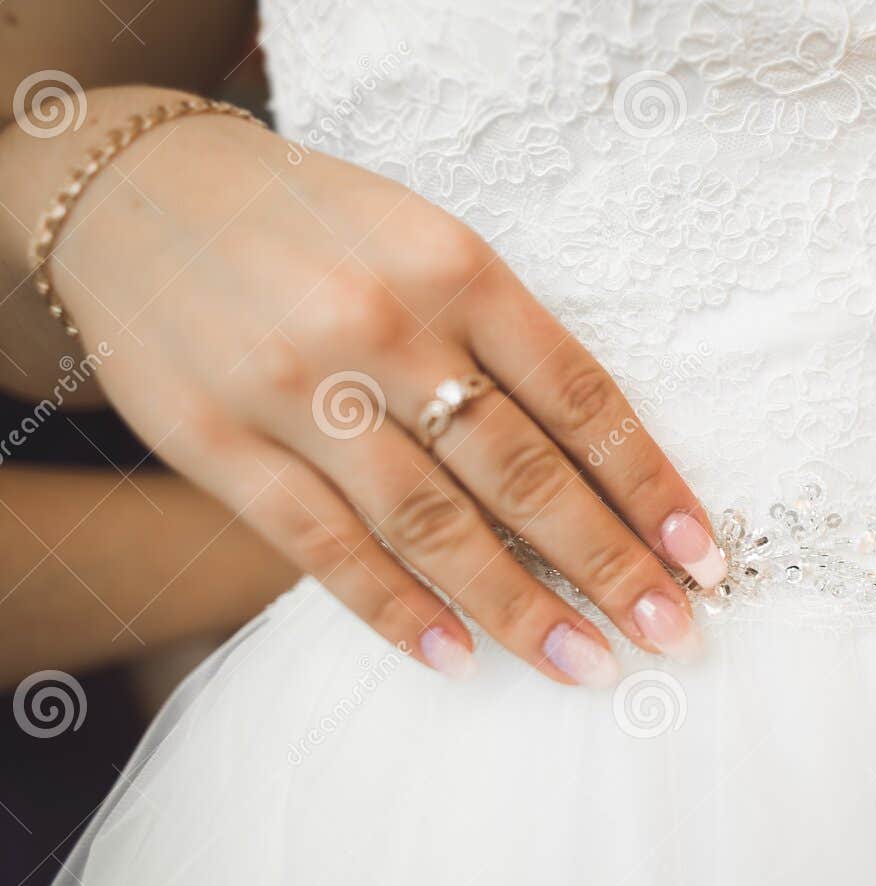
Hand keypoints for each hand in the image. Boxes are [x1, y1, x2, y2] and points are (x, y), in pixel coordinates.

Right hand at [41, 96, 724, 684]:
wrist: (139, 195)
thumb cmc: (319, 229)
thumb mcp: (426, 243)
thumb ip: (501, 341)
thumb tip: (599, 470)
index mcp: (455, 268)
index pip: (577, 395)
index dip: (647, 483)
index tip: (700, 555)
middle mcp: (385, 329)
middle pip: (520, 470)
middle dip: (608, 561)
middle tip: (673, 632)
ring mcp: (298, 392)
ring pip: (431, 522)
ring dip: (520, 606)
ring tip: (589, 665)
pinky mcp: (220, 445)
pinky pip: (324, 547)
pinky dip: (396, 610)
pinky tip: (458, 658)